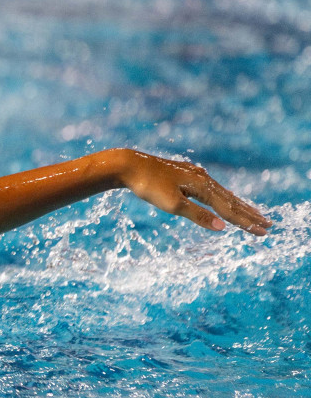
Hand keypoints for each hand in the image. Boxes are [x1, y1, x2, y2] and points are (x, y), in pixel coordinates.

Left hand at [115, 149, 270, 235]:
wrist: (129, 165)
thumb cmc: (149, 186)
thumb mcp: (172, 204)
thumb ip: (198, 215)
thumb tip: (222, 227)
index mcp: (203, 187)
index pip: (229, 209)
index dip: (246, 222)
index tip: (264, 232)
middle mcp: (204, 179)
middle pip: (231, 200)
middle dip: (249, 213)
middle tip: (269, 224)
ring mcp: (195, 175)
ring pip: (222, 193)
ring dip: (239, 205)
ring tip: (253, 213)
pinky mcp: (186, 174)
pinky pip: (212, 188)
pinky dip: (223, 197)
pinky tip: (224, 197)